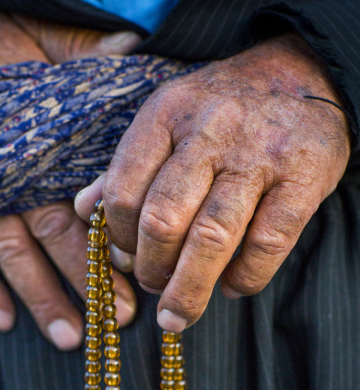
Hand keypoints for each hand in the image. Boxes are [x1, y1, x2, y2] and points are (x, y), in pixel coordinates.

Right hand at [0, 0, 140, 346]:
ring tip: (68, 338)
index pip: (81, 206)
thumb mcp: (41, 40)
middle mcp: (13, 178)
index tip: (134, 284)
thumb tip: (129, 48)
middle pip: (53, 239)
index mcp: (43, 146)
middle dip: (85, 284)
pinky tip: (0, 320)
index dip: (107, 248)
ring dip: (40, 299)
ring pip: (12, 256)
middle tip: (115, 321)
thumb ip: (82, 54)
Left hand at [76, 34, 350, 331]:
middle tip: (153, 288)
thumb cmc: (225, 107)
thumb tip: (82, 210)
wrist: (307, 74)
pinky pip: (267, 244)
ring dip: (188, 290)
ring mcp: (260, 155)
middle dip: (150, 270)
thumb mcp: (169, 118)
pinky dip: (245, 278)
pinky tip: (231, 287)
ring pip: (211, 238)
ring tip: (177, 315)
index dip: (117, 239)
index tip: (126, 259)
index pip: (123, 190)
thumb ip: (127, 165)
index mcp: (168, 113)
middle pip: (163, 220)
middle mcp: (211, 130)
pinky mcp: (303, 179)